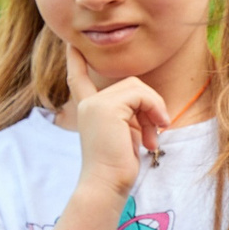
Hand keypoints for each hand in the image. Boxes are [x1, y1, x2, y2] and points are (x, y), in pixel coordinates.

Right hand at [67, 46, 171, 197]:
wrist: (106, 184)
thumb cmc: (119, 165)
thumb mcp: (127, 132)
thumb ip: (130, 113)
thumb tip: (151, 104)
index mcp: (89, 109)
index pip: (79, 79)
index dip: (75, 62)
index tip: (71, 45)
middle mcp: (88, 103)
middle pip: (131, 84)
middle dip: (150, 105)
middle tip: (156, 131)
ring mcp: (95, 104)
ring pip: (138, 87)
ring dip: (154, 110)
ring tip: (154, 136)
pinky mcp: (106, 107)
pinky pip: (141, 95)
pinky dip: (155, 109)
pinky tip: (157, 128)